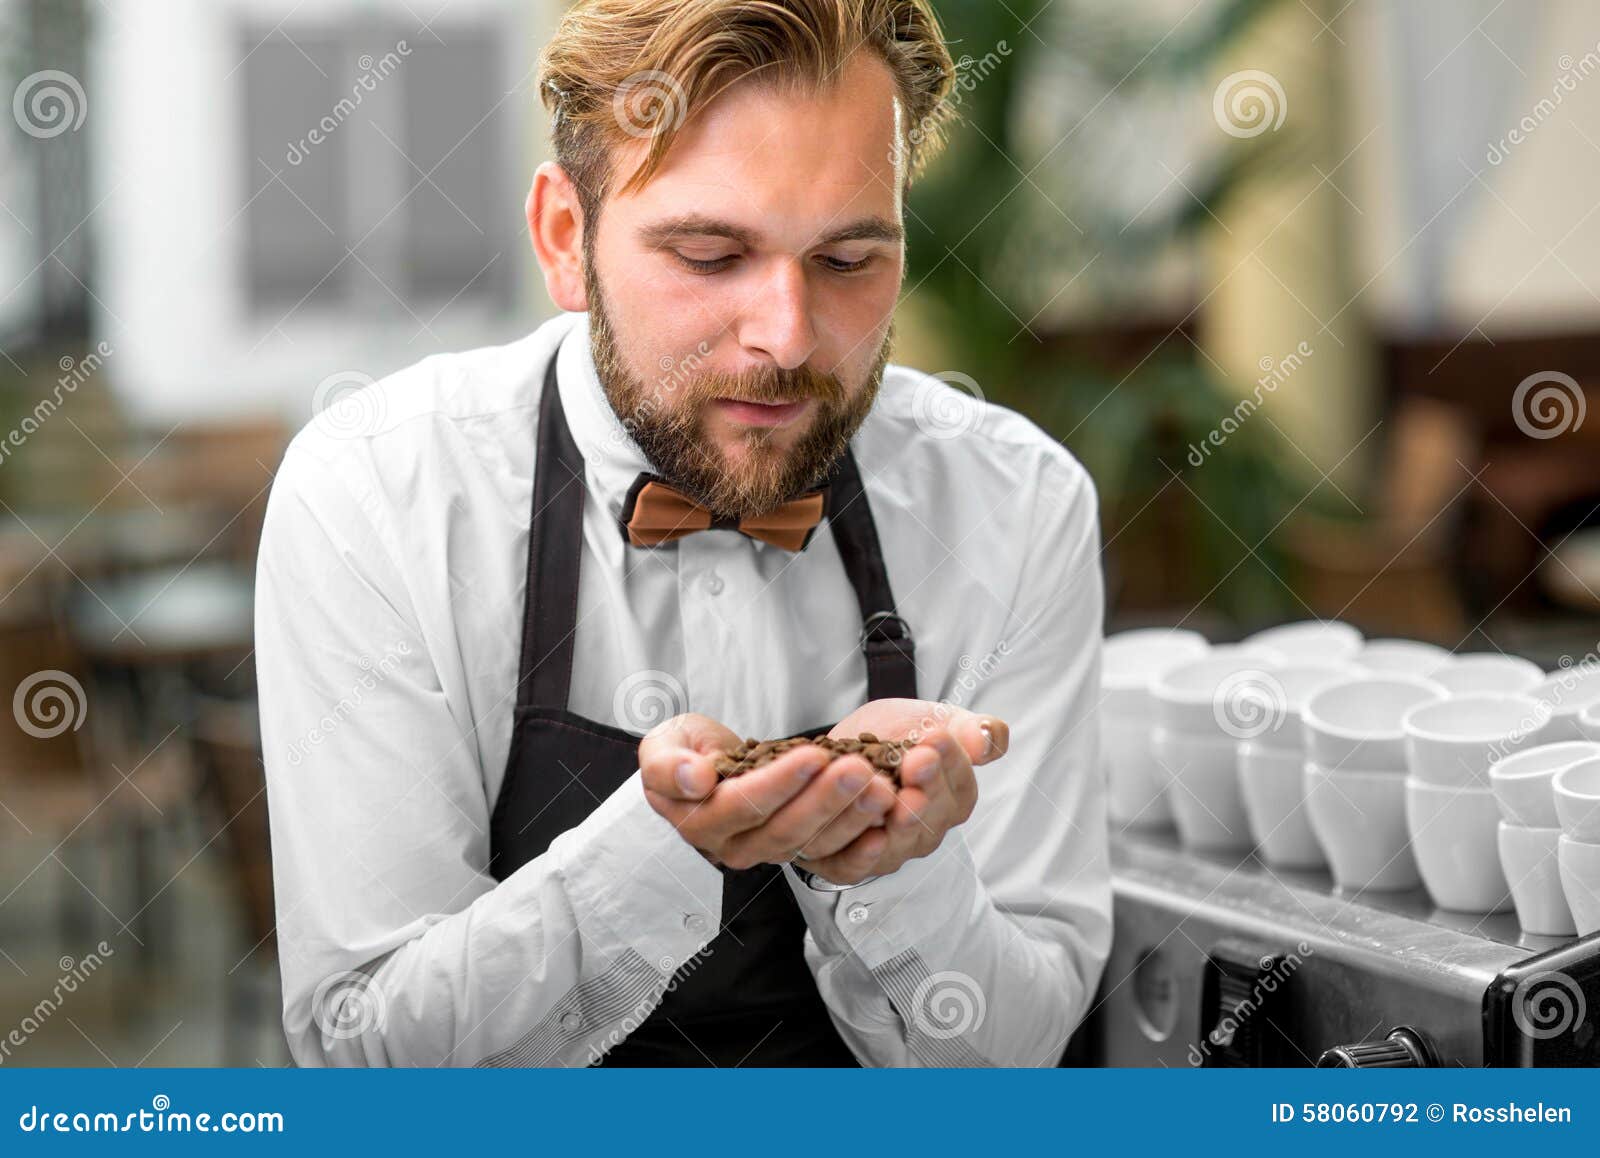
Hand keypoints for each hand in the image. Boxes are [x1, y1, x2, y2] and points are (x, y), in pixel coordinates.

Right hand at [638, 713, 898, 869]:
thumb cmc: (684, 752)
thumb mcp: (662, 746)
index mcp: (700, 821)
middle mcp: (736, 846)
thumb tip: (695, 779)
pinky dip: (860, 845)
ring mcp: (769, 851)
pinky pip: (830, 856)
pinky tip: (884, 828)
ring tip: (881, 787)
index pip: (743, 804)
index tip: (813, 755)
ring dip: (851, 816)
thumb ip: (669, 764)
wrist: (700, 766)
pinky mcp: (797, 848)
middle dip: (826, 799)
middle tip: (860, 770)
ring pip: (813, 842)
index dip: (780, 782)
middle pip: (785, 829)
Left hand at [792, 700, 1009, 885]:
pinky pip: (860, 867)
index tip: (935, 736)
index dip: (950, 760)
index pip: (961, 784)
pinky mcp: (853, 862)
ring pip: (901, 842)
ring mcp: (894, 848)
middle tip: (917, 760)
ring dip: (900, 820)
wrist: (848, 749)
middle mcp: (928, 829)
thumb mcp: (937, 720)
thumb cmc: (899, 734)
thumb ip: (971, 730)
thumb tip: (986, 739)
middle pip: (933, 814)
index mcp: (955, 797)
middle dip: (926, 786)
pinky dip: (863, 856)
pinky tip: (868, 835)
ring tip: (891, 793)